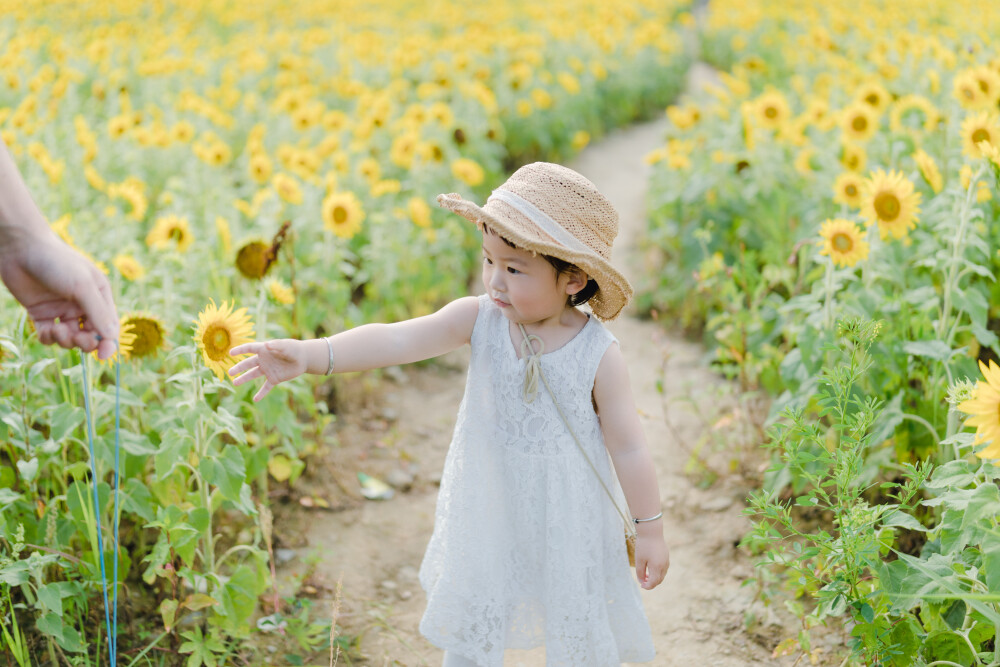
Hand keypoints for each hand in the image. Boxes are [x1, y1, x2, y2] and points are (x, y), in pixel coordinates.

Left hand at [0, 233, 118, 358]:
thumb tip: (112, 337)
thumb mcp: (82, 285)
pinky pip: (48, 335)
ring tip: (57, 329)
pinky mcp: (40, 313)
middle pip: (90, 336)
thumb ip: (98, 311)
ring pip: (69, 338)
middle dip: (84, 342)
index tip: (103, 356)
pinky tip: (45, 329)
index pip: (109, 326)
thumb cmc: (57, 262)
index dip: (108, 343)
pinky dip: (48, 337)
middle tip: (76, 338)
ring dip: (65, 339)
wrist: (20, 248)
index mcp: (99, 296)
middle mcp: (82, 305)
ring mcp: (60, 310)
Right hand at [228, 339, 307, 401]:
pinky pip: (266, 387)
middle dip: (239, 368)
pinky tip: (255, 399)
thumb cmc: (293, 349)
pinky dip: (261, 393)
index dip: (240, 350)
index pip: (249, 348)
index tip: (231, 353)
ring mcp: (268, 370)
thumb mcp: (286, 346)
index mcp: (264, 350)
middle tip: (230, 372)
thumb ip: (277, 345)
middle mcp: (263, 360)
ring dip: (244, 379)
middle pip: (248, 363)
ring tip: (235, 383)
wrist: (303, 359)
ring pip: (253, 375)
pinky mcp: (274, 379)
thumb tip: (267, 345)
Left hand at [634, 530, 669, 589]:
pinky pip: (663, 568)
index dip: (647, 586)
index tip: (641, 585)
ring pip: (662, 574)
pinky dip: (657, 571)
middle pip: (659, 580)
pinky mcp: (666, 556)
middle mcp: (664, 565)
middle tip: (642, 581)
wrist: (651, 531)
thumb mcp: (639, 560)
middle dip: (651, 583)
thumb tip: (641, 581)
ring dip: (655, 577)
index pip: (654, 582)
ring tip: (645, 575)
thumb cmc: (644, 545)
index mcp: (657, 567)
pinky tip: (650, 567)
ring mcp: (666, 560)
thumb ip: (640, 572)